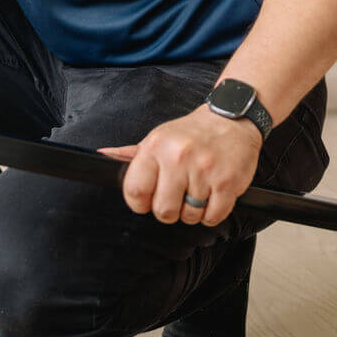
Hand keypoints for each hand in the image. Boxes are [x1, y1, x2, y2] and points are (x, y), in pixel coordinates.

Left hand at [99, 106, 261, 226]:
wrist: (231, 119)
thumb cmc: (192, 133)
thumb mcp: (159, 137)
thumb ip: (132, 153)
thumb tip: (104, 155)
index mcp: (156, 147)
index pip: (135, 191)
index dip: (140, 203)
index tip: (148, 200)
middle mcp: (178, 158)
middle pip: (163, 211)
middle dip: (169, 210)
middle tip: (177, 195)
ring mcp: (204, 171)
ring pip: (189, 216)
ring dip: (193, 211)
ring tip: (197, 190)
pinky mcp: (227, 183)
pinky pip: (212, 217)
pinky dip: (212, 213)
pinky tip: (212, 194)